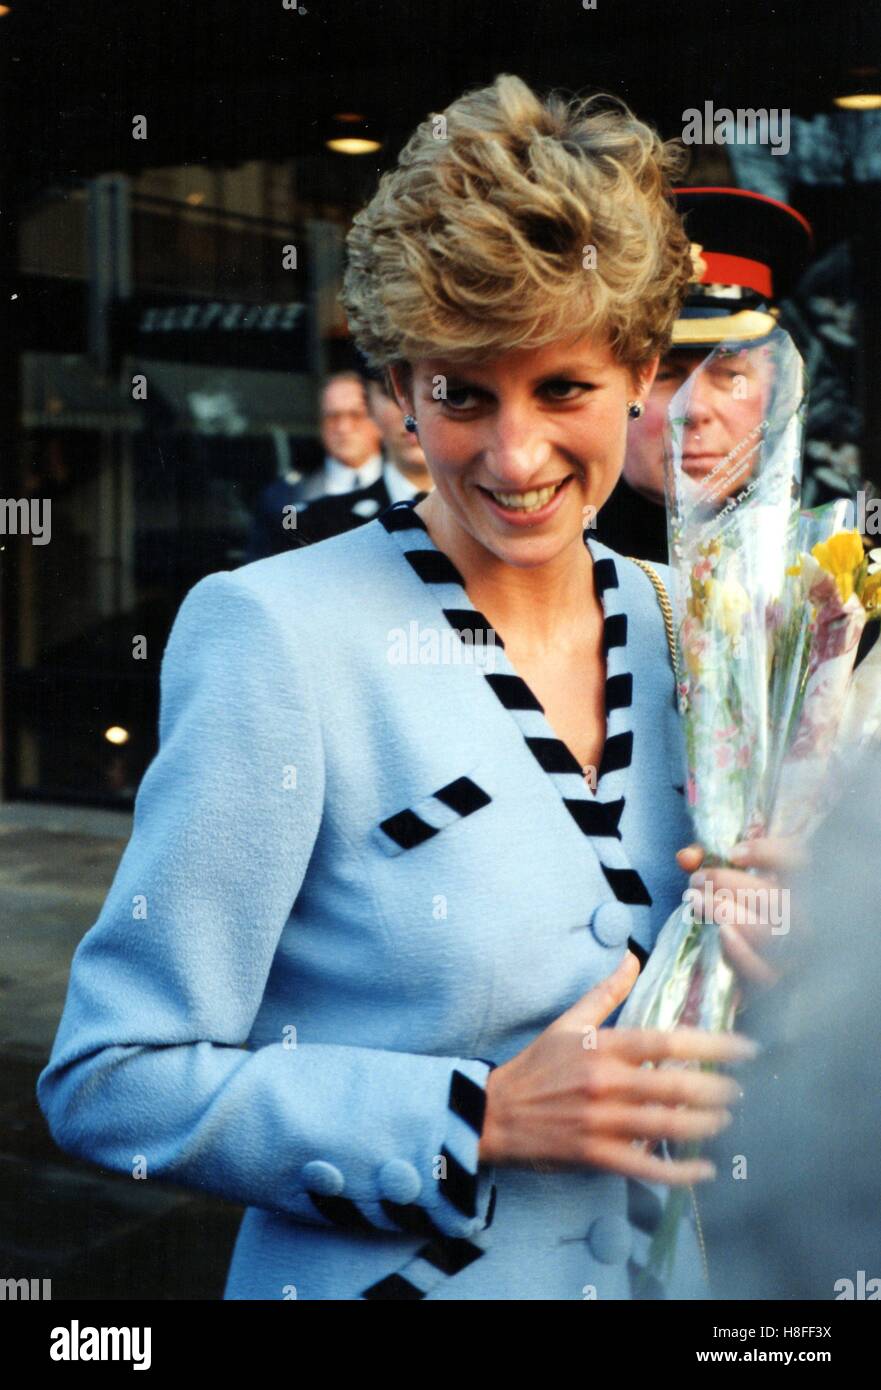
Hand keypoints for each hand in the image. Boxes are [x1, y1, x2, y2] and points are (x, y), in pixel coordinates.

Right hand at [478, 952, 756, 1185]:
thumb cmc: (536, 1065)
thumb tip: (632, 956)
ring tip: (724, 1122)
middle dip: (716, 1091)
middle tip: (739, 1091)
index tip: (744, 1048)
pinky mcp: (596, 1156)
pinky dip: (678, 1172)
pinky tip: (702, 1170)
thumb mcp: (568, 1022)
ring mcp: (601, 1122)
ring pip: (666, 1126)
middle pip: (674, 1087)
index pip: (666, 1042)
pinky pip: (645, 1167)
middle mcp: (605, 1083)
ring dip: (704, 1126)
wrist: (495, 1112)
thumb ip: (606, 991)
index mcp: (602, 1047)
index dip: (711, 1045)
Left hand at [676, 837, 803, 987]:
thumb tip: (686, 857)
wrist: (750, 960)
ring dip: (725, 912)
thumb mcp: (728, 876)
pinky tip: (720, 933)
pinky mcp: (776, 980)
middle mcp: (805, 920)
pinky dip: (739, 951)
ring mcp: (793, 953)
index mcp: (802, 887)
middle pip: (773, 898)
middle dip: (728, 884)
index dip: (767, 854)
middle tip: (696, 879)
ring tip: (695, 900)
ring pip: (765, 933)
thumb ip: (707, 859)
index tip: (733, 853)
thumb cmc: (738, 905)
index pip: (798, 863)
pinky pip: (761, 972)